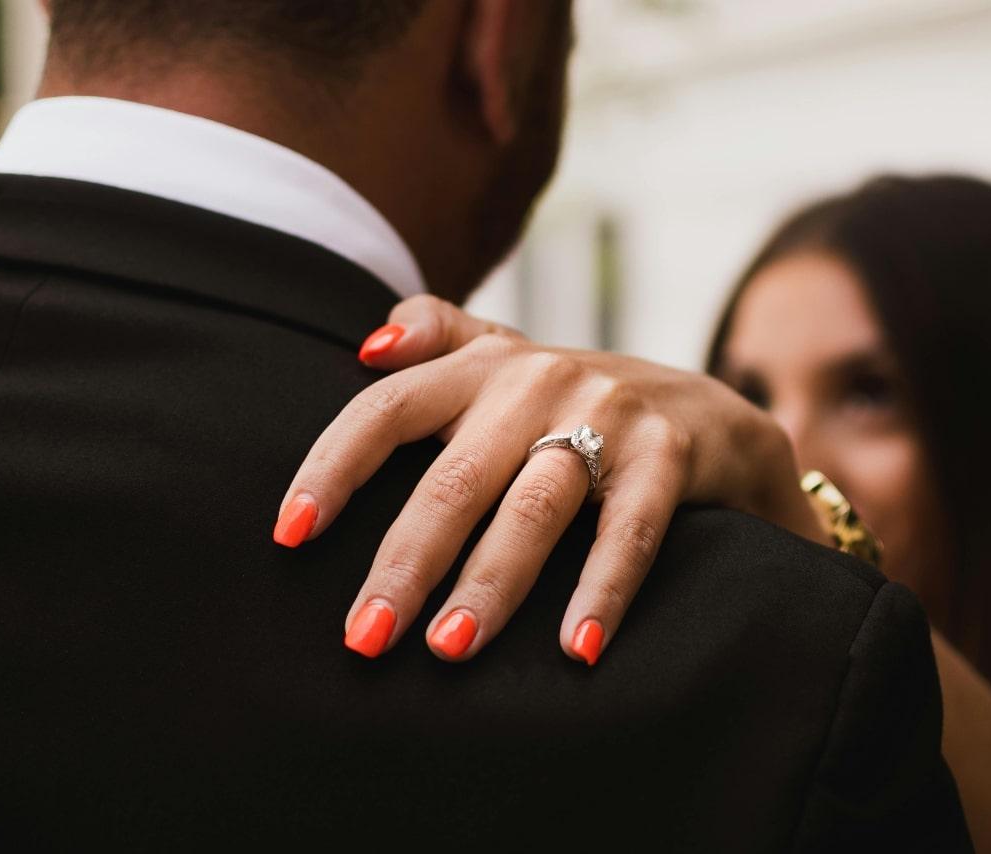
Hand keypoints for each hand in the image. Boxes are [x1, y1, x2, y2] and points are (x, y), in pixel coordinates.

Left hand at [275, 295, 827, 664]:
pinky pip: (628, 531)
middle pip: (456, 476)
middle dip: (407, 560)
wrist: (702, 409)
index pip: (388, 408)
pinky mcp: (667, 456)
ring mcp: (608, 414)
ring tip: (450, 648)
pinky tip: (577, 650)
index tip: (289, 535)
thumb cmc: (573, 400)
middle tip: (366, 636)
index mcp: (482, 365)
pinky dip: (603, 590)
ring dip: (491, 581)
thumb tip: (365, 346)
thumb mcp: (506, 356)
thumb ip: (438, 336)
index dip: (333, 467)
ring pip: (536, 506)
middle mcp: (538, 380)